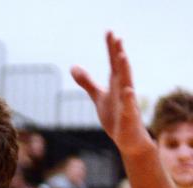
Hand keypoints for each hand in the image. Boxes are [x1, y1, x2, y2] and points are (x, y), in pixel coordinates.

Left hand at [71, 32, 149, 158]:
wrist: (129, 140)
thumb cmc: (116, 116)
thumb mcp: (99, 97)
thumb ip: (87, 82)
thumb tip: (72, 66)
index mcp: (116, 84)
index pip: (114, 63)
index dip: (111, 48)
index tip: (109, 32)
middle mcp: (123, 90)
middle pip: (121, 69)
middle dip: (119, 54)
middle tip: (117, 38)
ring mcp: (127, 103)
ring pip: (127, 84)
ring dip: (125, 71)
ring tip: (122, 56)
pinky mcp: (129, 118)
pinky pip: (129, 107)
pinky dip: (128, 99)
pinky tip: (127, 90)